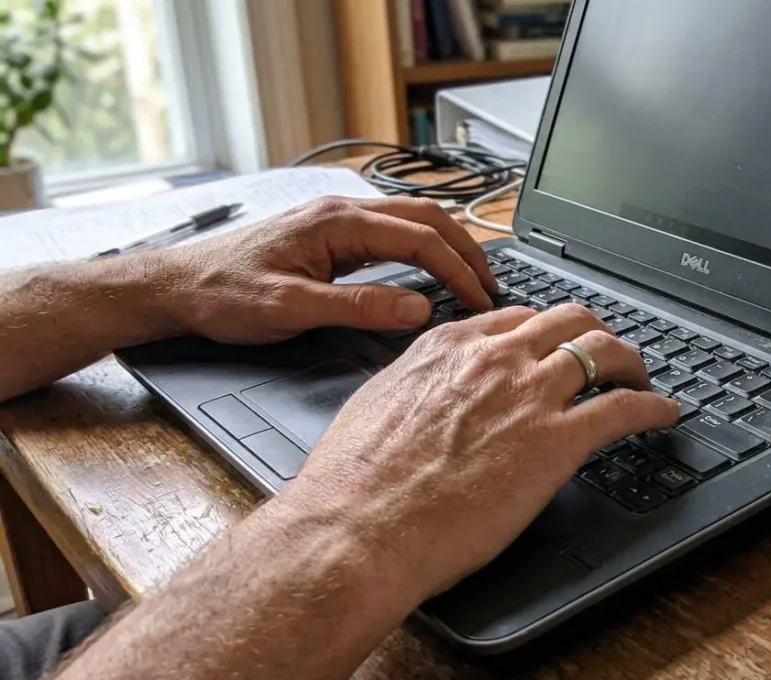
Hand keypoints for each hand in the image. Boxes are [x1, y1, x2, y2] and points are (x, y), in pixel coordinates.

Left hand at [158, 195, 498, 343]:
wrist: (175, 286)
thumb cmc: (222, 295)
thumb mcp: (290, 308)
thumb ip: (357, 307)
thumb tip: (417, 307)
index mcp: (336, 222)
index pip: (419, 238)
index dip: (458, 269)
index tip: (480, 300)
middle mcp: (340, 210)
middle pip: (426, 218)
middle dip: (466, 251)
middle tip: (492, 287)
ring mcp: (335, 219)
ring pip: (410, 221)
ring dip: (447, 247)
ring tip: (472, 278)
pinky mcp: (329, 234)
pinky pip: (390, 233)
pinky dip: (422, 249)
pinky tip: (430, 271)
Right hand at [282, 303, 679, 599]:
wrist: (358, 526)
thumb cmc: (355, 483)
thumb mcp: (377, 405)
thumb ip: (413, 386)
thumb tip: (424, 394)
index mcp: (449, 347)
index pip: (516, 318)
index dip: (546, 330)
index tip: (555, 344)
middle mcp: (494, 359)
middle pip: (569, 321)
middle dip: (596, 333)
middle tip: (608, 354)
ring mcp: (529, 396)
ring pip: (603, 352)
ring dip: (631, 362)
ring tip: (642, 378)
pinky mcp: (557, 442)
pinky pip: (624, 408)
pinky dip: (653, 406)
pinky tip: (664, 413)